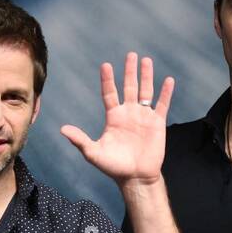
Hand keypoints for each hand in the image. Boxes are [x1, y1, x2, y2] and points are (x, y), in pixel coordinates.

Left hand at [60, 52, 171, 183]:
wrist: (135, 178)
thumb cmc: (114, 167)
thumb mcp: (93, 153)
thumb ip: (80, 140)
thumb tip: (62, 130)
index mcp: (113, 117)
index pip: (110, 93)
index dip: (108, 79)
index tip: (106, 65)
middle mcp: (128, 113)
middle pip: (129, 87)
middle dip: (130, 71)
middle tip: (131, 55)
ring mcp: (143, 117)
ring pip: (146, 91)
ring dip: (147, 76)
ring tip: (146, 61)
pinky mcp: (157, 124)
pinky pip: (162, 105)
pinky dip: (166, 93)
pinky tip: (168, 80)